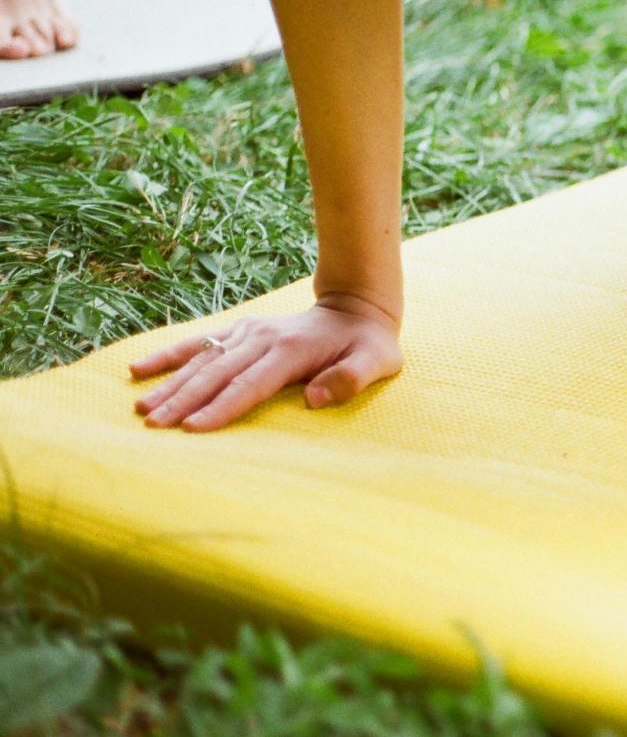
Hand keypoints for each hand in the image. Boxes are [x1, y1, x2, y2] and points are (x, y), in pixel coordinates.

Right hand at [128, 293, 401, 431]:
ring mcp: (249, 331)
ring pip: (203, 359)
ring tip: (141, 408)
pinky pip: (200, 342)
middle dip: (185, 401)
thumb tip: (314, 397)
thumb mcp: (377, 362)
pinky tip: (139, 369)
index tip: (193, 428)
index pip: (250, 384)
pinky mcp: (240, 329)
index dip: (222, 407)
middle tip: (154, 426)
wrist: (357, 308)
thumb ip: (351, 379)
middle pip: (218, 373)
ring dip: (171, 384)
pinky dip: (169, 355)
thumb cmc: (368, 344)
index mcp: (292, 350)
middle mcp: (263, 338)